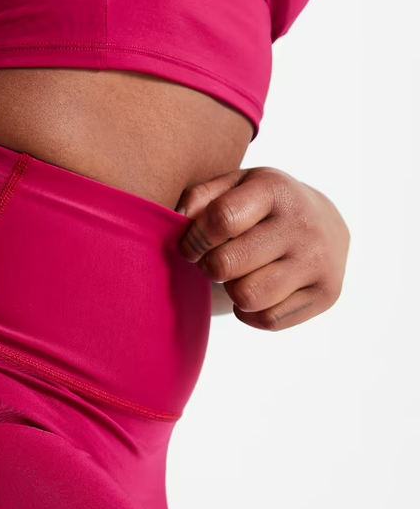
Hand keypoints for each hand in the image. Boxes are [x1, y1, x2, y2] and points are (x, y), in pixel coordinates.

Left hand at [175, 167, 349, 330]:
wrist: (323, 224)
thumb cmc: (260, 208)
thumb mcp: (230, 188)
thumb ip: (198, 198)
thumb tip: (181, 219)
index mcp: (275, 189)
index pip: (221, 220)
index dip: (194, 240)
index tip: (192, 246)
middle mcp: (303, 223)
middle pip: (226, 264)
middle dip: (211, 266)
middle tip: (220, 260)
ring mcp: (319, 260)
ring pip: (247, 296)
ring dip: (233, 290)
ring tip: (241, 274)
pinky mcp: (327, 293)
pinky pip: (269, 320)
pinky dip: (252, 312)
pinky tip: (258, 292)